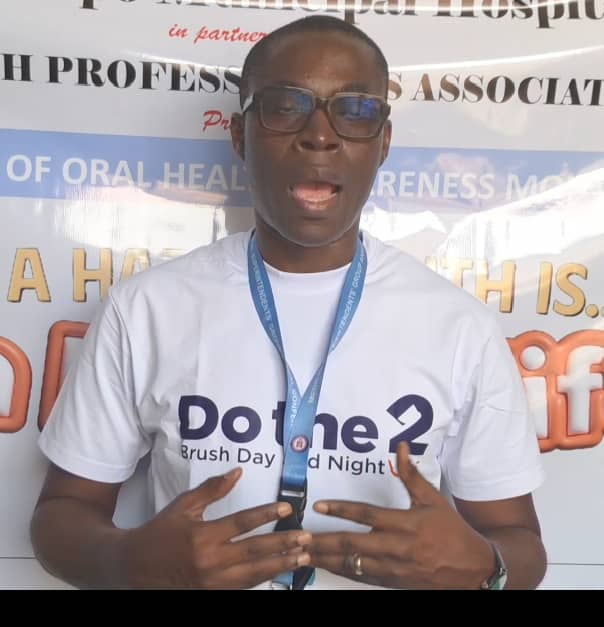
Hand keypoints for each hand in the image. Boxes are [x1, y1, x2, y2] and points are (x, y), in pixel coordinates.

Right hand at [119, 467, 310, 588]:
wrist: (136, 566)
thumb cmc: (161, 531)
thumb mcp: (184, 505)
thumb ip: (212, 489)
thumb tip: (237, 472)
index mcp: (202, 536)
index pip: (241, 523)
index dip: (266, 514)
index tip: (286, 508)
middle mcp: (209, 561)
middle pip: (254, 552)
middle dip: (282, 544)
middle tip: (305, 537)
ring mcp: (212, 582)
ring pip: (253, 574)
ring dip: (280, 565)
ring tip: (301, 557)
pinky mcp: (211, 594)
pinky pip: (243, 587)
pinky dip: (262, 579)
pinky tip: (279, 572)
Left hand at [309, 443, 492, 588]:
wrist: (473, 570)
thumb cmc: (452, 531)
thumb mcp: (433, 500)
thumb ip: (412, 475)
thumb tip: (400, 447)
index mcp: (407, 524)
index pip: (368, 515)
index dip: (342, 509)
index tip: (319, 505)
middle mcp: (398, 548)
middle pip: (354, 545)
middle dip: (323, 542)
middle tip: (299, 539)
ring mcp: (395, 569)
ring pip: (354, 566)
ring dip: (327, 560)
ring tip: (302, 555)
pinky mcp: (394, 583)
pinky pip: (363, 578)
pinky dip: (343, 572)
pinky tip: (326, 566)